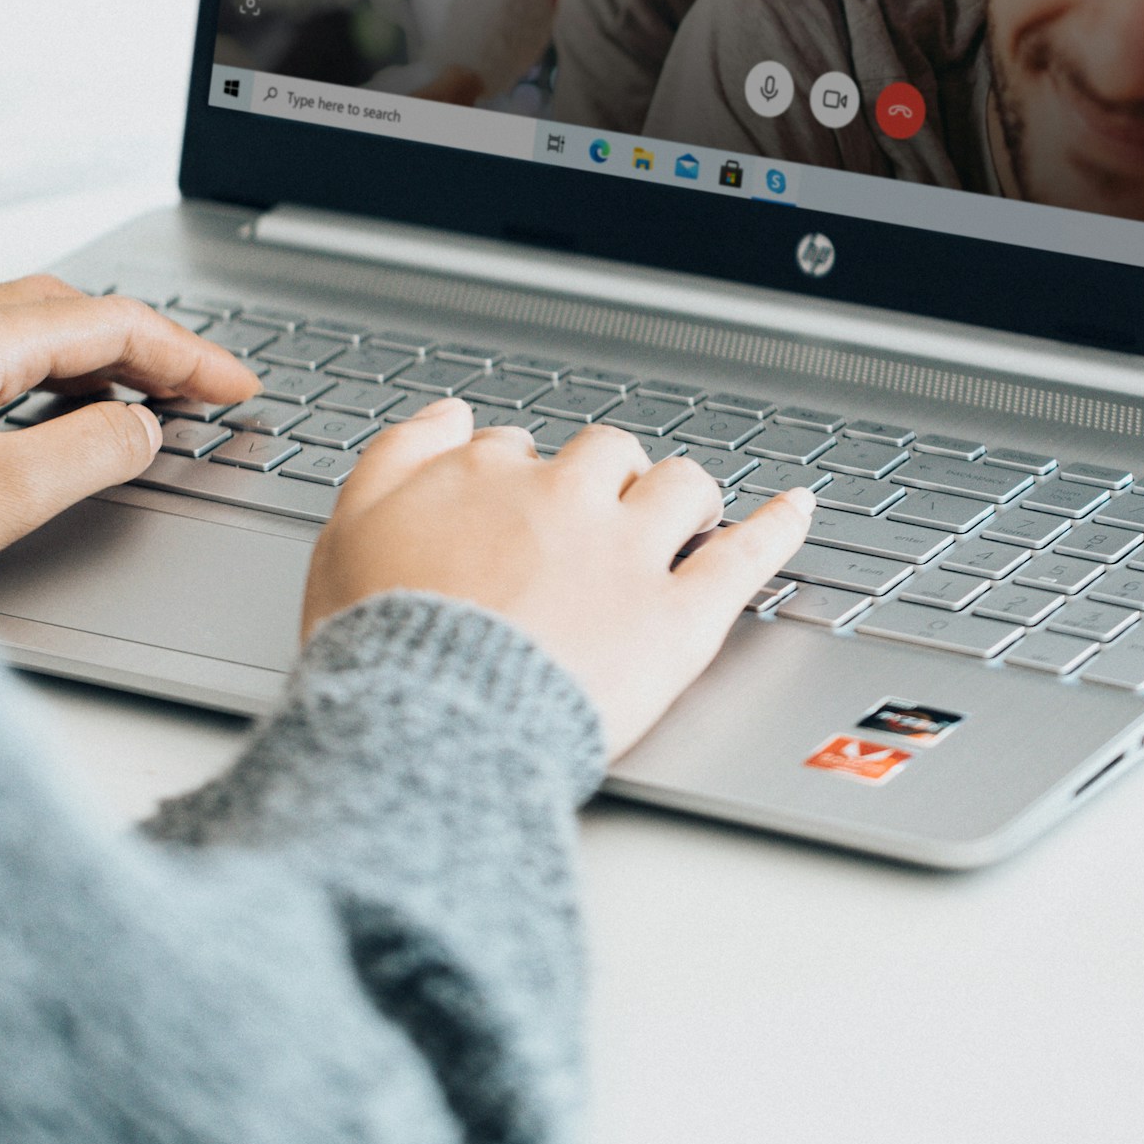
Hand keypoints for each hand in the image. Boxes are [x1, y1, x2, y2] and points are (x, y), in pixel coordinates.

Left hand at [0, 276, 262, 572]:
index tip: (240, 388)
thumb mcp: (3, 498)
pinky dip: (40, 379)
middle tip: (199, 387)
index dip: (189, 356)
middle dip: (143, 341)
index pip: (113, 323)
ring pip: (19, 332)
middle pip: (67, 310)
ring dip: (89, 358)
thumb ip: (91, 455)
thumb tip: (143, 431)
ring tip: (137, 403)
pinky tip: (42, 424)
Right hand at [303, 401, 815, 758]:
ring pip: (680, 487)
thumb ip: (398, 455)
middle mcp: (565, 500)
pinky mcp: (678, 617)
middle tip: (602, 523)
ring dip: (684, 497)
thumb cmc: (381, 647)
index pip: (518, 452)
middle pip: (607, 456)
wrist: (428, 731)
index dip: (520, 484)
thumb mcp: (347, 531)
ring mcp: (628, 555)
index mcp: (488, 478)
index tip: (519, 514)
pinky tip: (797, 509)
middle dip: (609, 479)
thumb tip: (448, 412)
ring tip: (685, 520)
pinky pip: (747, 556)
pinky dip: (778, 527)